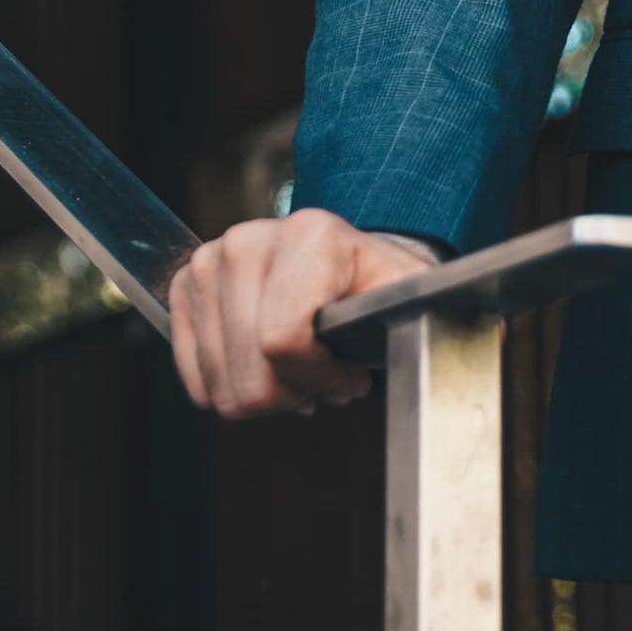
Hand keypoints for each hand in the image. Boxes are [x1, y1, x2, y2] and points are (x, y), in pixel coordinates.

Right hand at [165, 208, 437, 418]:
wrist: (343, 261)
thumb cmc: (377, 288)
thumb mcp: (409, 299)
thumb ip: (423, 313)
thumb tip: (446, 335)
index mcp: (308, 236)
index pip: (283, 342)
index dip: (320, 380)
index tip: (350, 379)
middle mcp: (248, 240)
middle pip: (250, 374)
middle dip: (294, 394)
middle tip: (326, 380)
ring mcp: (209, 262)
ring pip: (222, 386)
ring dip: (267, 394)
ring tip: (300, 370)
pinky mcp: (185, 288)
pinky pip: (196, 381)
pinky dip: (233, 388)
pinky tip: (267, 367)